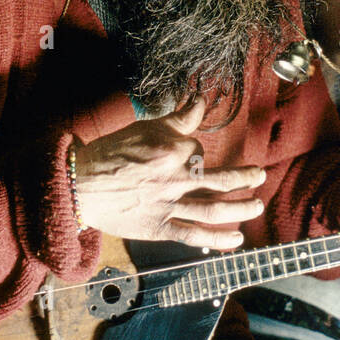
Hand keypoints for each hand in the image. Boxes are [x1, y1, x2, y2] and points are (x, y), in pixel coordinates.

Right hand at [72, 98, 265, 249]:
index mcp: (170, 150)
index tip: (195, 153)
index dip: (197, 150)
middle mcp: (174, 178)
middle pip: (221, 180)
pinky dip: (218, 239)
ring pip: (214, 209)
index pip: (198, 149)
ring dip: (241, 209)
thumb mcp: (146, 127)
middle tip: (260, 176)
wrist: (80, 184)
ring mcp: (168, 205)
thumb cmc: (111, 154)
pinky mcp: (159, 228)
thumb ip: (179, 118)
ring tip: (256, 206)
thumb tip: (201, 100)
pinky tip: (236, 239)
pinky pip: (194, 235)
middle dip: (247, 178)